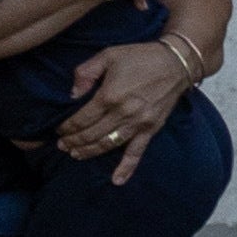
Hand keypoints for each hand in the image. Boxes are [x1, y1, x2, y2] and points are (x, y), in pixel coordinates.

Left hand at [59, 35, 195, 179]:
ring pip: (107, 145)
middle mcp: (123, 113)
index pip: (81, 119)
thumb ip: (85, 73)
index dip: (67, 127)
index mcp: (109, 96)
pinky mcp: (151, 129)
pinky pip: (137, 152)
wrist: (176, 63)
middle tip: (62, 145)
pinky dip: (127, 168)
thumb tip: (72, 94)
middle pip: (91, 134)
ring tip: (76, 154)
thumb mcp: (108, 55)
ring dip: (89, 152)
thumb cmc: (141, 57)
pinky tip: (117, 181)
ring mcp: (138, 123)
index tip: (59, 130)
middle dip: (73, 141)